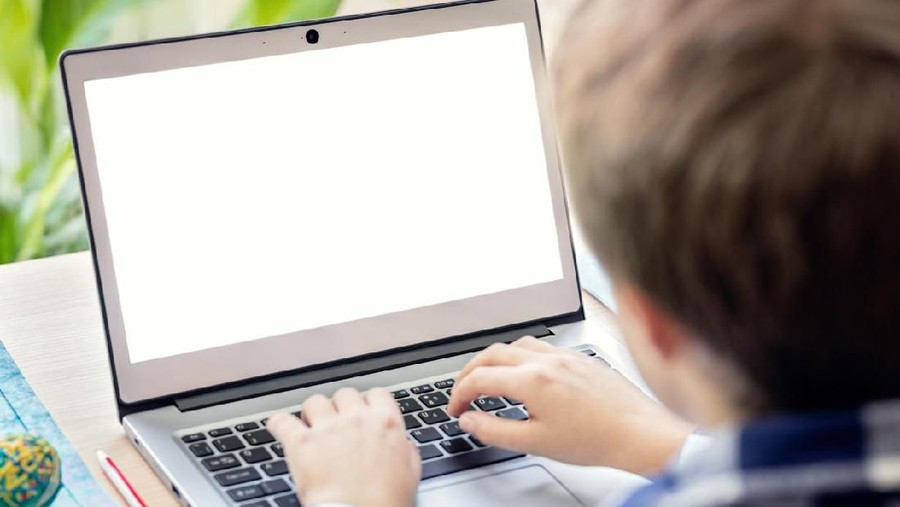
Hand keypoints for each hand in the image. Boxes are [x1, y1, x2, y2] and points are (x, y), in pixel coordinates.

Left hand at [267, 388, 420, 506]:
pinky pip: (283, 421)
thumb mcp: (411, 474)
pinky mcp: (302, 443)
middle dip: (340, 408)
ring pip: (315, 401)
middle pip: (344, 394)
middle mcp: (356, 419)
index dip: (368, 403)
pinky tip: (278, 426)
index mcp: (386, 423)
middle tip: (337, 423)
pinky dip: (278, 423)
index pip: (376, 394)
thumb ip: (406, 450)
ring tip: (311, 426)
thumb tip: (401, 443)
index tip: (362, 411)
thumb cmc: (385, 502)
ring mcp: (328, 429)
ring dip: (313, 413)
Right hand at [447, 337, 692, 474]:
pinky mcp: (579, 357)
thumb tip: (469, 420)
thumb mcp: (536, 443)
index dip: (458, 394)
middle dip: (470, 372)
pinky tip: (526, 373)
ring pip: (516, 345)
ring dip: (495, 359)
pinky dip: (521, 356)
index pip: (479, 378)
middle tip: (463, 392)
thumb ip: (495, 430)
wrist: (639, 433)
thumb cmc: (596, 440)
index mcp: (532, 381)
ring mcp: (564, 355)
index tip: (455, 409)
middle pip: (491, 354)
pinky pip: (540, 346)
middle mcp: (546, 360)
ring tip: (490, 379)